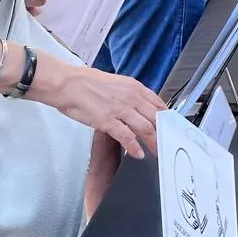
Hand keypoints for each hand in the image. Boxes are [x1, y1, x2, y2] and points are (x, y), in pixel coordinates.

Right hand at [38, 62, 164, 159]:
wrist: (67, 83)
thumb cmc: (86, 82)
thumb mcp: (115, 84)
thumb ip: (129, 94)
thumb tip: (137, 105)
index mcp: (134, 87)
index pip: (159, 103)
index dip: (167, 118)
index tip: (170, 127)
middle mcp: (131, 97)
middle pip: (156, 118)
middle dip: (165, 133)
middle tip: (169, 144)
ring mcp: (120, 109)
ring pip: (146, 128)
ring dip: (154, 142)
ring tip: (158, 152)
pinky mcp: (107, 120)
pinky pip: (126, 136)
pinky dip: (134, 147)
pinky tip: (138, 154)